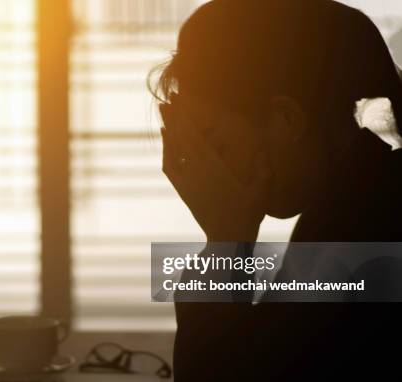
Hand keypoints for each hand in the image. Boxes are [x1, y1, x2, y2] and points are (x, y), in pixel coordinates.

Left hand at [160, 105, 270, 241]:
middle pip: (180, 141)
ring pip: (172, 152)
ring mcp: (187, 183)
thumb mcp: (263, 190)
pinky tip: (166, 139)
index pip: (196, 139)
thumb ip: (263, 166)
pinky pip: (170, 167)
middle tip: (168, 97)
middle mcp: (196, 175)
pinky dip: (166, 150)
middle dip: (174, 117)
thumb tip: (263, 143)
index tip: (183, 101)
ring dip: (167, 130)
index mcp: (214, 171)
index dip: (187, 119)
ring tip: (164, 111)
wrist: (227, 240)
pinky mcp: (183, 191)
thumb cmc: (248, 214)